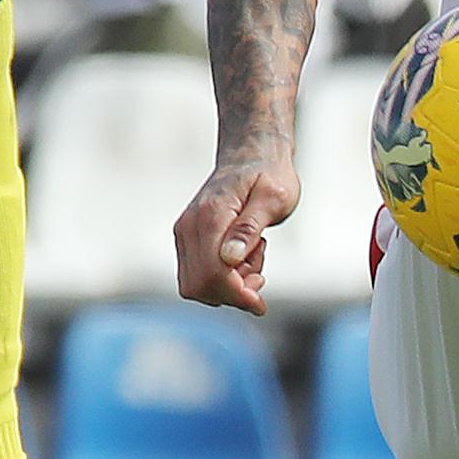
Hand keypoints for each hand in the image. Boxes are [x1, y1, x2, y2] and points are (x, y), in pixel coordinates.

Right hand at [175, 148, 301, 314]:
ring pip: (195, 285)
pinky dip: (221, 279)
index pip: (213, 272)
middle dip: (232, 293)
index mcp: (211, 215)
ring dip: (228, 286)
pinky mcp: (187, 239)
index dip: (236, 294)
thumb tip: (230, 258)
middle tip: (259, 273)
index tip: (260, 302)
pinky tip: (242, 258)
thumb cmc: (269, 176)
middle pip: (199, 285)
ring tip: (253, 257)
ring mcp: (185, 233)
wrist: (252, 156)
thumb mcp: (273, 198)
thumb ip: (249, 228)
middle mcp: (189, 226)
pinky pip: (197, 275)